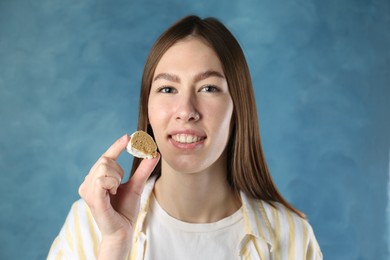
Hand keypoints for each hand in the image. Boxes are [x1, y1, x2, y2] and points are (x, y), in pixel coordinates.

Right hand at [78, 134, 159, 256]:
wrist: (123, 231)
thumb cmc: (125, 210)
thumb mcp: (136, 186)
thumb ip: (143, 170)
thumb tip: (153, 153)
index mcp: (96, 179)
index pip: (106, 157)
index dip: (116, 146)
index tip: (127, 137)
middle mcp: (88, 183)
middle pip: (105, 160)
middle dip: (119, 170)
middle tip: (120, 185)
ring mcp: (87, 191)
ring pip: (104, 167)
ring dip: (116, 178)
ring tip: (115, 192)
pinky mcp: (92, 198)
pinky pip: (102, 179)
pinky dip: (112, 184)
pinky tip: (112, 193)